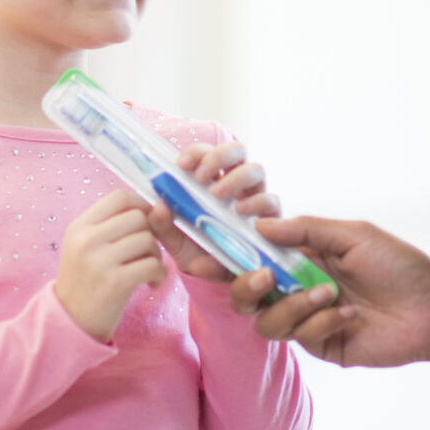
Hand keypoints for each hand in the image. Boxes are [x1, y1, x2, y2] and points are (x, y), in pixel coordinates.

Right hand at [55, 188, 167, 342]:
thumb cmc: (86, 281)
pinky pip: (153, 265)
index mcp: (79, 227)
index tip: (146, 222)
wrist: (70, 322)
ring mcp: (99, 261)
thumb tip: (157, 207)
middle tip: (145, 254)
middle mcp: (86, 240)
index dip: (141, 205)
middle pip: (138, 218)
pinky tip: (151, 284)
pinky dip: (160, 275)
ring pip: (148, 240)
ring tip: (146, 271)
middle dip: (151, 234)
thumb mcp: (86, 247)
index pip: (119, 197)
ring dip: (156, 256)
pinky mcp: (115, 283)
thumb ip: (112, 226)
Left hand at [146, 139, 282, 283]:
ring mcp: (254, 197)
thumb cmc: (197, 252)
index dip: (197, 152)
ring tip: (217, 195)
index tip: (182, 165)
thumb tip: (159, 206)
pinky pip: (270, 200)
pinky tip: (240, 212)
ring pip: (255, 169)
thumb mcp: (175, 242)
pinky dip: (255, 202)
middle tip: (200, 177)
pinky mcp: (271, 217)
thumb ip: (163, 226)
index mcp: (211, 180)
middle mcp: (236, 183)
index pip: (207, 153)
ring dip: (236, 177)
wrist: (219, 278)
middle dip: (219, 156)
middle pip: (236, 150)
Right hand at [235, 215, 429, 368]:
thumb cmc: (398, 265)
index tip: (206, 253)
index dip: (226, 256)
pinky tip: (350, 314)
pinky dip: (321, 322)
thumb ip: (305, 231)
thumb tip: (259, 227)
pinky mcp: (321, 345)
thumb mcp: (352, 235)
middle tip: (264, 277)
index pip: (253, 256)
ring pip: (267, 321)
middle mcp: (296, 288)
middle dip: (246, 286)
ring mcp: (307, 320)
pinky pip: (300, 337)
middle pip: (246, 294)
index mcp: (300, 257)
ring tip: (329, 295)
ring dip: (294, 306)